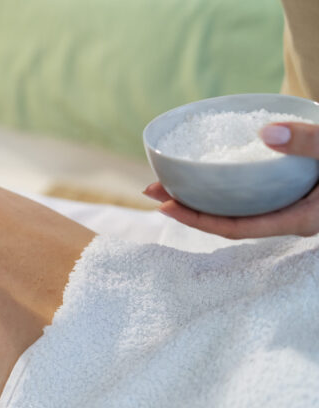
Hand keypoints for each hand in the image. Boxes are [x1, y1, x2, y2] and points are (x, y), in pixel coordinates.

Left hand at [143, 122, 318, 238]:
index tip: (162, 206)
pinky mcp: (294, 197)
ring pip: (239, 211)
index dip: (196, 220)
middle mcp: (292, 220)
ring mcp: (293, 209)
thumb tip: (267, 133)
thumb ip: (310, 143)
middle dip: (188, 208)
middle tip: (150, 189)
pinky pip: (251, 199)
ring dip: (202, 198)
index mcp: (301, 220)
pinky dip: (224, 189)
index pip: (236, 228)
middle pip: (229, 221)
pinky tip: (209, 175)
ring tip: (169, 181)